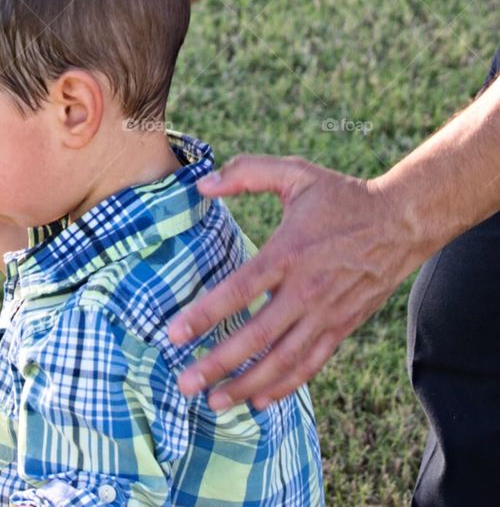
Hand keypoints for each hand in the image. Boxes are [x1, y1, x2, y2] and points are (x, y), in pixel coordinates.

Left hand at [166, 155, 422, 409]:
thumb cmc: (342, 196)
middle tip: (185, 384)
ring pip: (282, 360)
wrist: (401, 223)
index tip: (174, 334)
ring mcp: (326, 313)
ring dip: (247, 384)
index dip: (206, 314)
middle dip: (218, 363)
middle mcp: (307, 289)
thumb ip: (247, 172)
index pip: (241, 289)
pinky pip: (310, 364)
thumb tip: (203, 184)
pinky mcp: (341, 327)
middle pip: (257, 336)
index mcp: (290, 251)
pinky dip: (284, 386)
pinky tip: (259, 400)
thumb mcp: (296, 172)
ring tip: (214, 402)